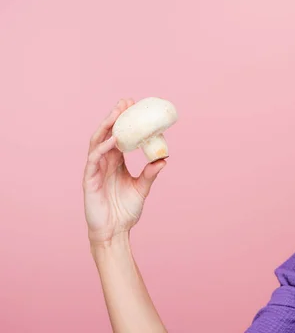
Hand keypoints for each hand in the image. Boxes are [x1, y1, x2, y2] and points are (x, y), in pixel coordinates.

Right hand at [82, 98, 165, 245]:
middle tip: (125, 102)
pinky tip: (113, 140)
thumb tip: (164, 159)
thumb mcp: (142, 188)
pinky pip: (93, 160)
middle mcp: (104, 163)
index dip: (124, 122)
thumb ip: (150, 173)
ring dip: (106, 126)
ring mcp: (95, 170)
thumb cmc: (125, 211)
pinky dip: (102, 148)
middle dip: (114, 117)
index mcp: (115, 163)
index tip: (134, 107)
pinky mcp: (89, 180)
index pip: (118, 136)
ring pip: (97, 142)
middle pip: (106, 134)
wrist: (115, 232)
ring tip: (117, 113)